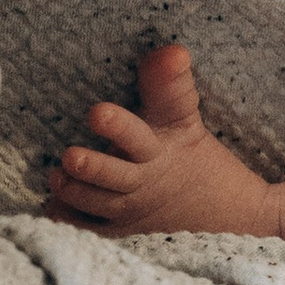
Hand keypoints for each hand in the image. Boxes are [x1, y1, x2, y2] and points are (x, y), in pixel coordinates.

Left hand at [45, 41, 284, 240]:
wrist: (229, 217)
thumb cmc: (199, 160)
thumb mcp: (186, 120)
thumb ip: (170, 85)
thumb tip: (172, 50)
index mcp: (162, 150)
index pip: (140, 135)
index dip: (119, 126)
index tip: (97, 113)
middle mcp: (145, 183)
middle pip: (115, 177)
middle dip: (92, 167)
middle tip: (69, 154)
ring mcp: (132, 212)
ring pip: (98, 205)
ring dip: (75, 192)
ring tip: (56, 176)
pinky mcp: (121, 234)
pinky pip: (91, 233)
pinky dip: (71, 222)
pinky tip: (54, 207)